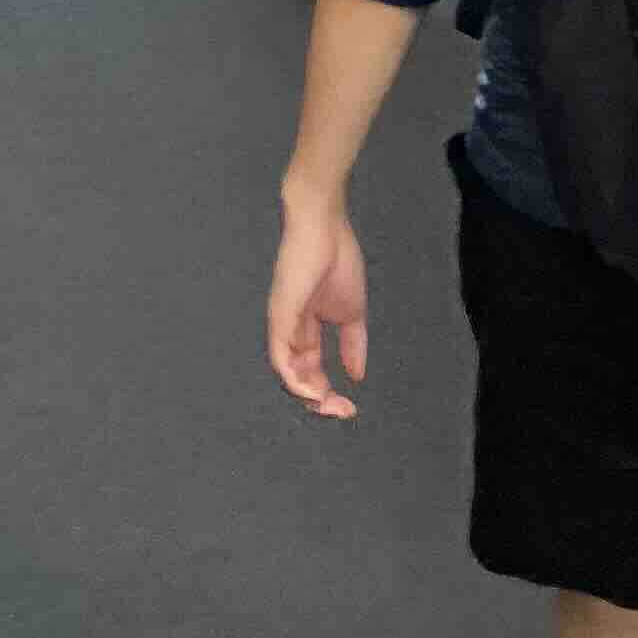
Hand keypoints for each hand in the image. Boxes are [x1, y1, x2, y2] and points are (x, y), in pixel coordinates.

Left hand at [267, 191, 370, 420]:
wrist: (325, 226)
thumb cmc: (337, 259)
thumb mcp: (352, 312)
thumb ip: (352, 345)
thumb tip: (357, 375)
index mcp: (306, 328)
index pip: (311, 370)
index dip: (328, 393)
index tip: (350, 408)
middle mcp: (290, 330)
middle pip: (297, 377)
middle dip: (320, 401)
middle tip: (341, 412)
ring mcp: (282, 323)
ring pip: (286, 373)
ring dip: (308, 396)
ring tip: (330, 406)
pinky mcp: (279, 315)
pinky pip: (280, 357)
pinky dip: (295, 380)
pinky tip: (313, 392)